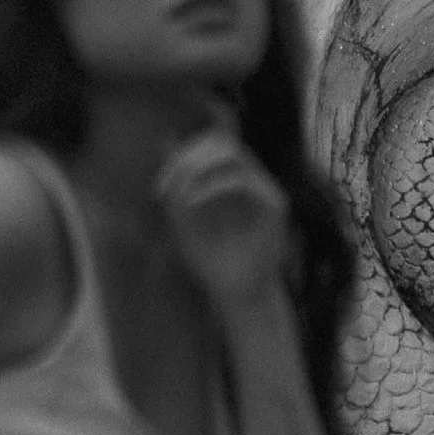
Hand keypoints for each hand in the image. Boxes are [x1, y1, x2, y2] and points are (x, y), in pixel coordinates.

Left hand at [156, 118, 291, 308]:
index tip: (158, 188)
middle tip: (166, 186)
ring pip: (233, 152)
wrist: (235, 295)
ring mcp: (266, 188)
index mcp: (232, 176)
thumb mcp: (182, 216)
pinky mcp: (274, 205)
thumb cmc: (210, 260)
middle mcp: (252, 177)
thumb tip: (163, 139)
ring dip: (198, 168)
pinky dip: (211, 186)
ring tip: (179, 195)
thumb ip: (176, 180)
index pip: (210, 142)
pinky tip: (192, 203)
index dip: (180, 154)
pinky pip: (241, 180)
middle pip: (222, 140)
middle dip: (187, 157)